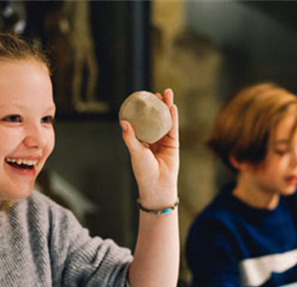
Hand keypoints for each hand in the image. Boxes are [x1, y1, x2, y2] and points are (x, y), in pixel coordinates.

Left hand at [120, 88, 178, 209]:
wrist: (158, 184)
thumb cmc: (143, 171)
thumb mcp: (135, 152)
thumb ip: (130, 137)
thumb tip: (123, 122)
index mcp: (141, 140)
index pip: (141, 121)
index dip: (142, 109)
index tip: (141, 97)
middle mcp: (152, 138)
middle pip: (155, 118)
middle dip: (156, 105)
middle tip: (155, 92)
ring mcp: (164, 140)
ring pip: (165, 120)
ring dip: (167, 106)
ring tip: (167, 93)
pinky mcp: (173, 143)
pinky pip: (173, 127)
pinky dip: (173, 117)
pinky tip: (173, 106)